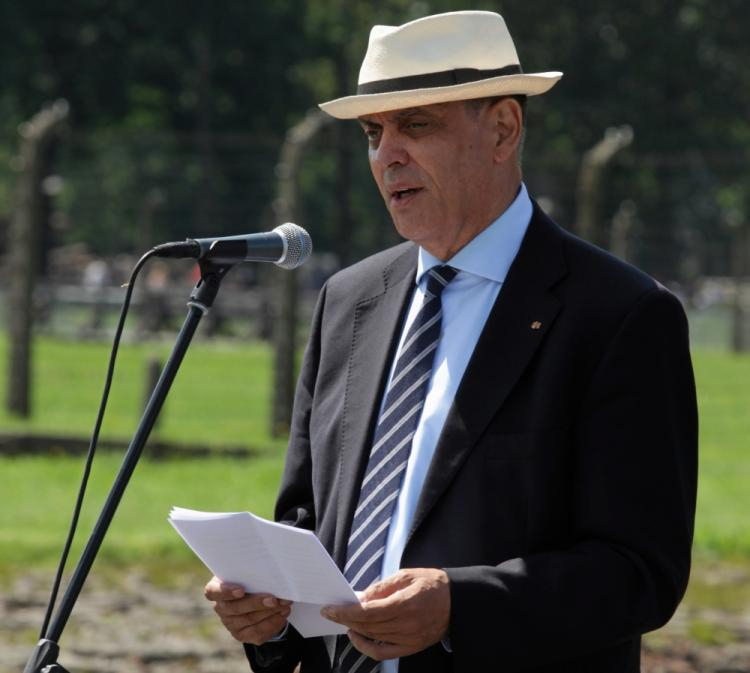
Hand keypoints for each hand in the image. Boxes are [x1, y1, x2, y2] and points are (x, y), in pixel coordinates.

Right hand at [204, 576, 291, 644]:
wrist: (255, 594)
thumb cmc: (249, 578)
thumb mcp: (247, 572)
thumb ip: (252, 572)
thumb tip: (268, 571)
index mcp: (216, 589)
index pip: (212, 591)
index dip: (226, 592)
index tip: (241, 590)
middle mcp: (221, 608)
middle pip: (235, 608)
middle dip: (257, 603)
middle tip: (275, 599)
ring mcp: (230, 623)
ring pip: (249, 620)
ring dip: (269, 613)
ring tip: (284, 605)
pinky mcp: (241, 634)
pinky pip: (256, 633)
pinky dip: (272, 624)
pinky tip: (282, 616)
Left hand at [321, 568, 449, 660]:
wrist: (456, 601)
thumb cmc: (431, 584)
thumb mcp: (406, 575)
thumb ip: (382, 587)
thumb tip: (360, 598)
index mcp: (406, 603)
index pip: (369, 612)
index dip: (347, 612)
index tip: (330, 609)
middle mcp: (408, 624)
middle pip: (368, 626)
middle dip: (346, 619)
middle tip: (332, 613)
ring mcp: (410, 639)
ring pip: (373, 638)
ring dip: (354, 629)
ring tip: (344, 620)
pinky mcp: (412, 648)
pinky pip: (383, 653)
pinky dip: (366, 647)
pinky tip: (357, 636)